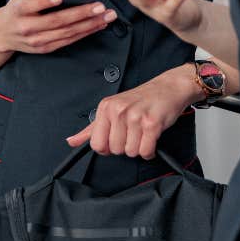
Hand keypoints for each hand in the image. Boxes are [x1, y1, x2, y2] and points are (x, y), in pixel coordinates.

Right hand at [0, 0, 115, 54]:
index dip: (44, 1)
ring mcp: (37, 41)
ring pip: (67, 32)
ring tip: (106, 16)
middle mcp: (27, 27)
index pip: (30, 5)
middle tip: (100, 6)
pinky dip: (85, 32)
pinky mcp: (45, 49)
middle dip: (81, 13)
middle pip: (56, 21)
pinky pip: (69, 40)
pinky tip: (99, 25)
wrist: (1, 35)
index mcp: (18, 10)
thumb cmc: (16, 10)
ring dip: (89, 25)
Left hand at [66, 65, 198, 158]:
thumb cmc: (141, 99)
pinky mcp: (152, 123)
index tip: (117, 137)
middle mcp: (118, 110)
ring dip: (140, 147)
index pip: (96, 144)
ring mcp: (135, 116)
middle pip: (115, 150)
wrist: (168, 88)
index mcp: (106, 107)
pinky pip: (145, 152)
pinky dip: (150, 151)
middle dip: (126, 145)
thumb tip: (71, 141)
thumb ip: (91, 128)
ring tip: (143, 132)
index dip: (108, 146)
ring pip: (131, 152)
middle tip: (134, 131)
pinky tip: (151, 137)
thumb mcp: (112, 109)